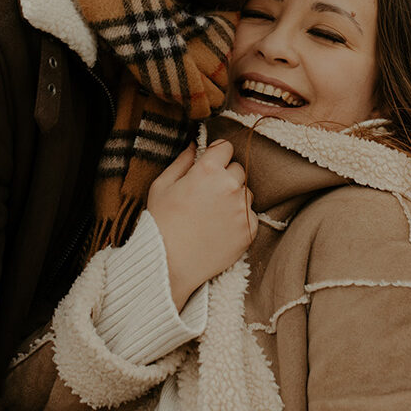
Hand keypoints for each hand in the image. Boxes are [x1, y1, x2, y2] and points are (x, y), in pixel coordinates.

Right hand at [147, 139, 256, 310]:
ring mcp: (242, 209)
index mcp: (208, 170)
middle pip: (238, 170)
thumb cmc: (160, 223)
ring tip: (212, 214)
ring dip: (235, 198)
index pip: (226, 147)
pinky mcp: (249, 230)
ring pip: (246, 193)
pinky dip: (239, 219)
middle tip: (208, 194)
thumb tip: (195, 146)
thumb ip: (182, 161)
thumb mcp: (162, 185)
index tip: (210, 165)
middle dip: (226, 177)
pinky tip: (219, 228)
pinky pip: (250, 216)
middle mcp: (230, 186)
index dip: (217, 155)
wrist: (169, 264)